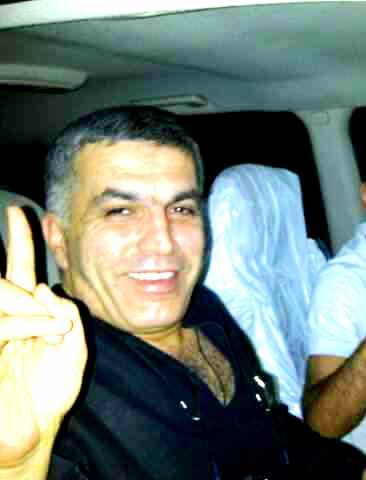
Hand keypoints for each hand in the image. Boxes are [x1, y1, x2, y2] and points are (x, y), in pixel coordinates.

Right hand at [0, 207, 86, 467]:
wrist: (31, 431)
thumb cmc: (51, 390)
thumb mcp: (73, 349)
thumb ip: (65, 315)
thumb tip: (41, 288)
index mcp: (29, 313)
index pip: (21, 269)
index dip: (21, 241)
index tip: (20, 212)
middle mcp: (7, 316)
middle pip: (8, 278)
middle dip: (22, 260)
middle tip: (39, 280)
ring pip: (3, 294)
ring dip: (30, 307)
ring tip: (54, 330)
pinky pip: (3, 322)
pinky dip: (27, 324)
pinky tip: (48, 334)